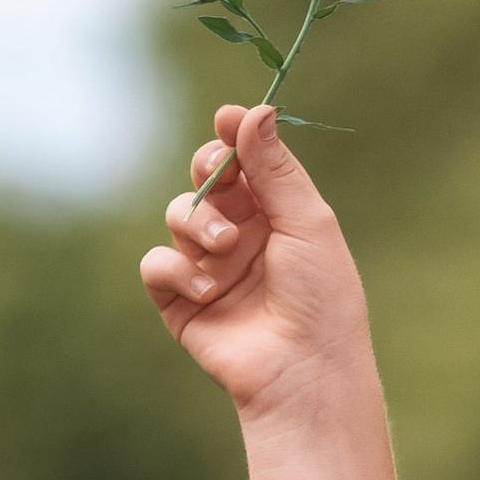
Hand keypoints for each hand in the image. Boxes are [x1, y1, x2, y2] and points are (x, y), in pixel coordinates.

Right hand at [140, 100, 372, 418]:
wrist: (304, 371)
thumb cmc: (322, 299)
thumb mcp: (306, 222)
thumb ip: (275, 168)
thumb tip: (255, 109)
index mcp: (277, 213)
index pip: (244, 161)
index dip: (232, 136)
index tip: (226, 120)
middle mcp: (241, 235)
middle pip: (205, 179)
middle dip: (209, 172)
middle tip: (221, 179)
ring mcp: (208, 267)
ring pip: (178, 215)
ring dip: (198, 224)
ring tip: (226, 250)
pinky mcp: (181, 301)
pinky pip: (157, 264)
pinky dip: (177, 270)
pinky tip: (208, 290)